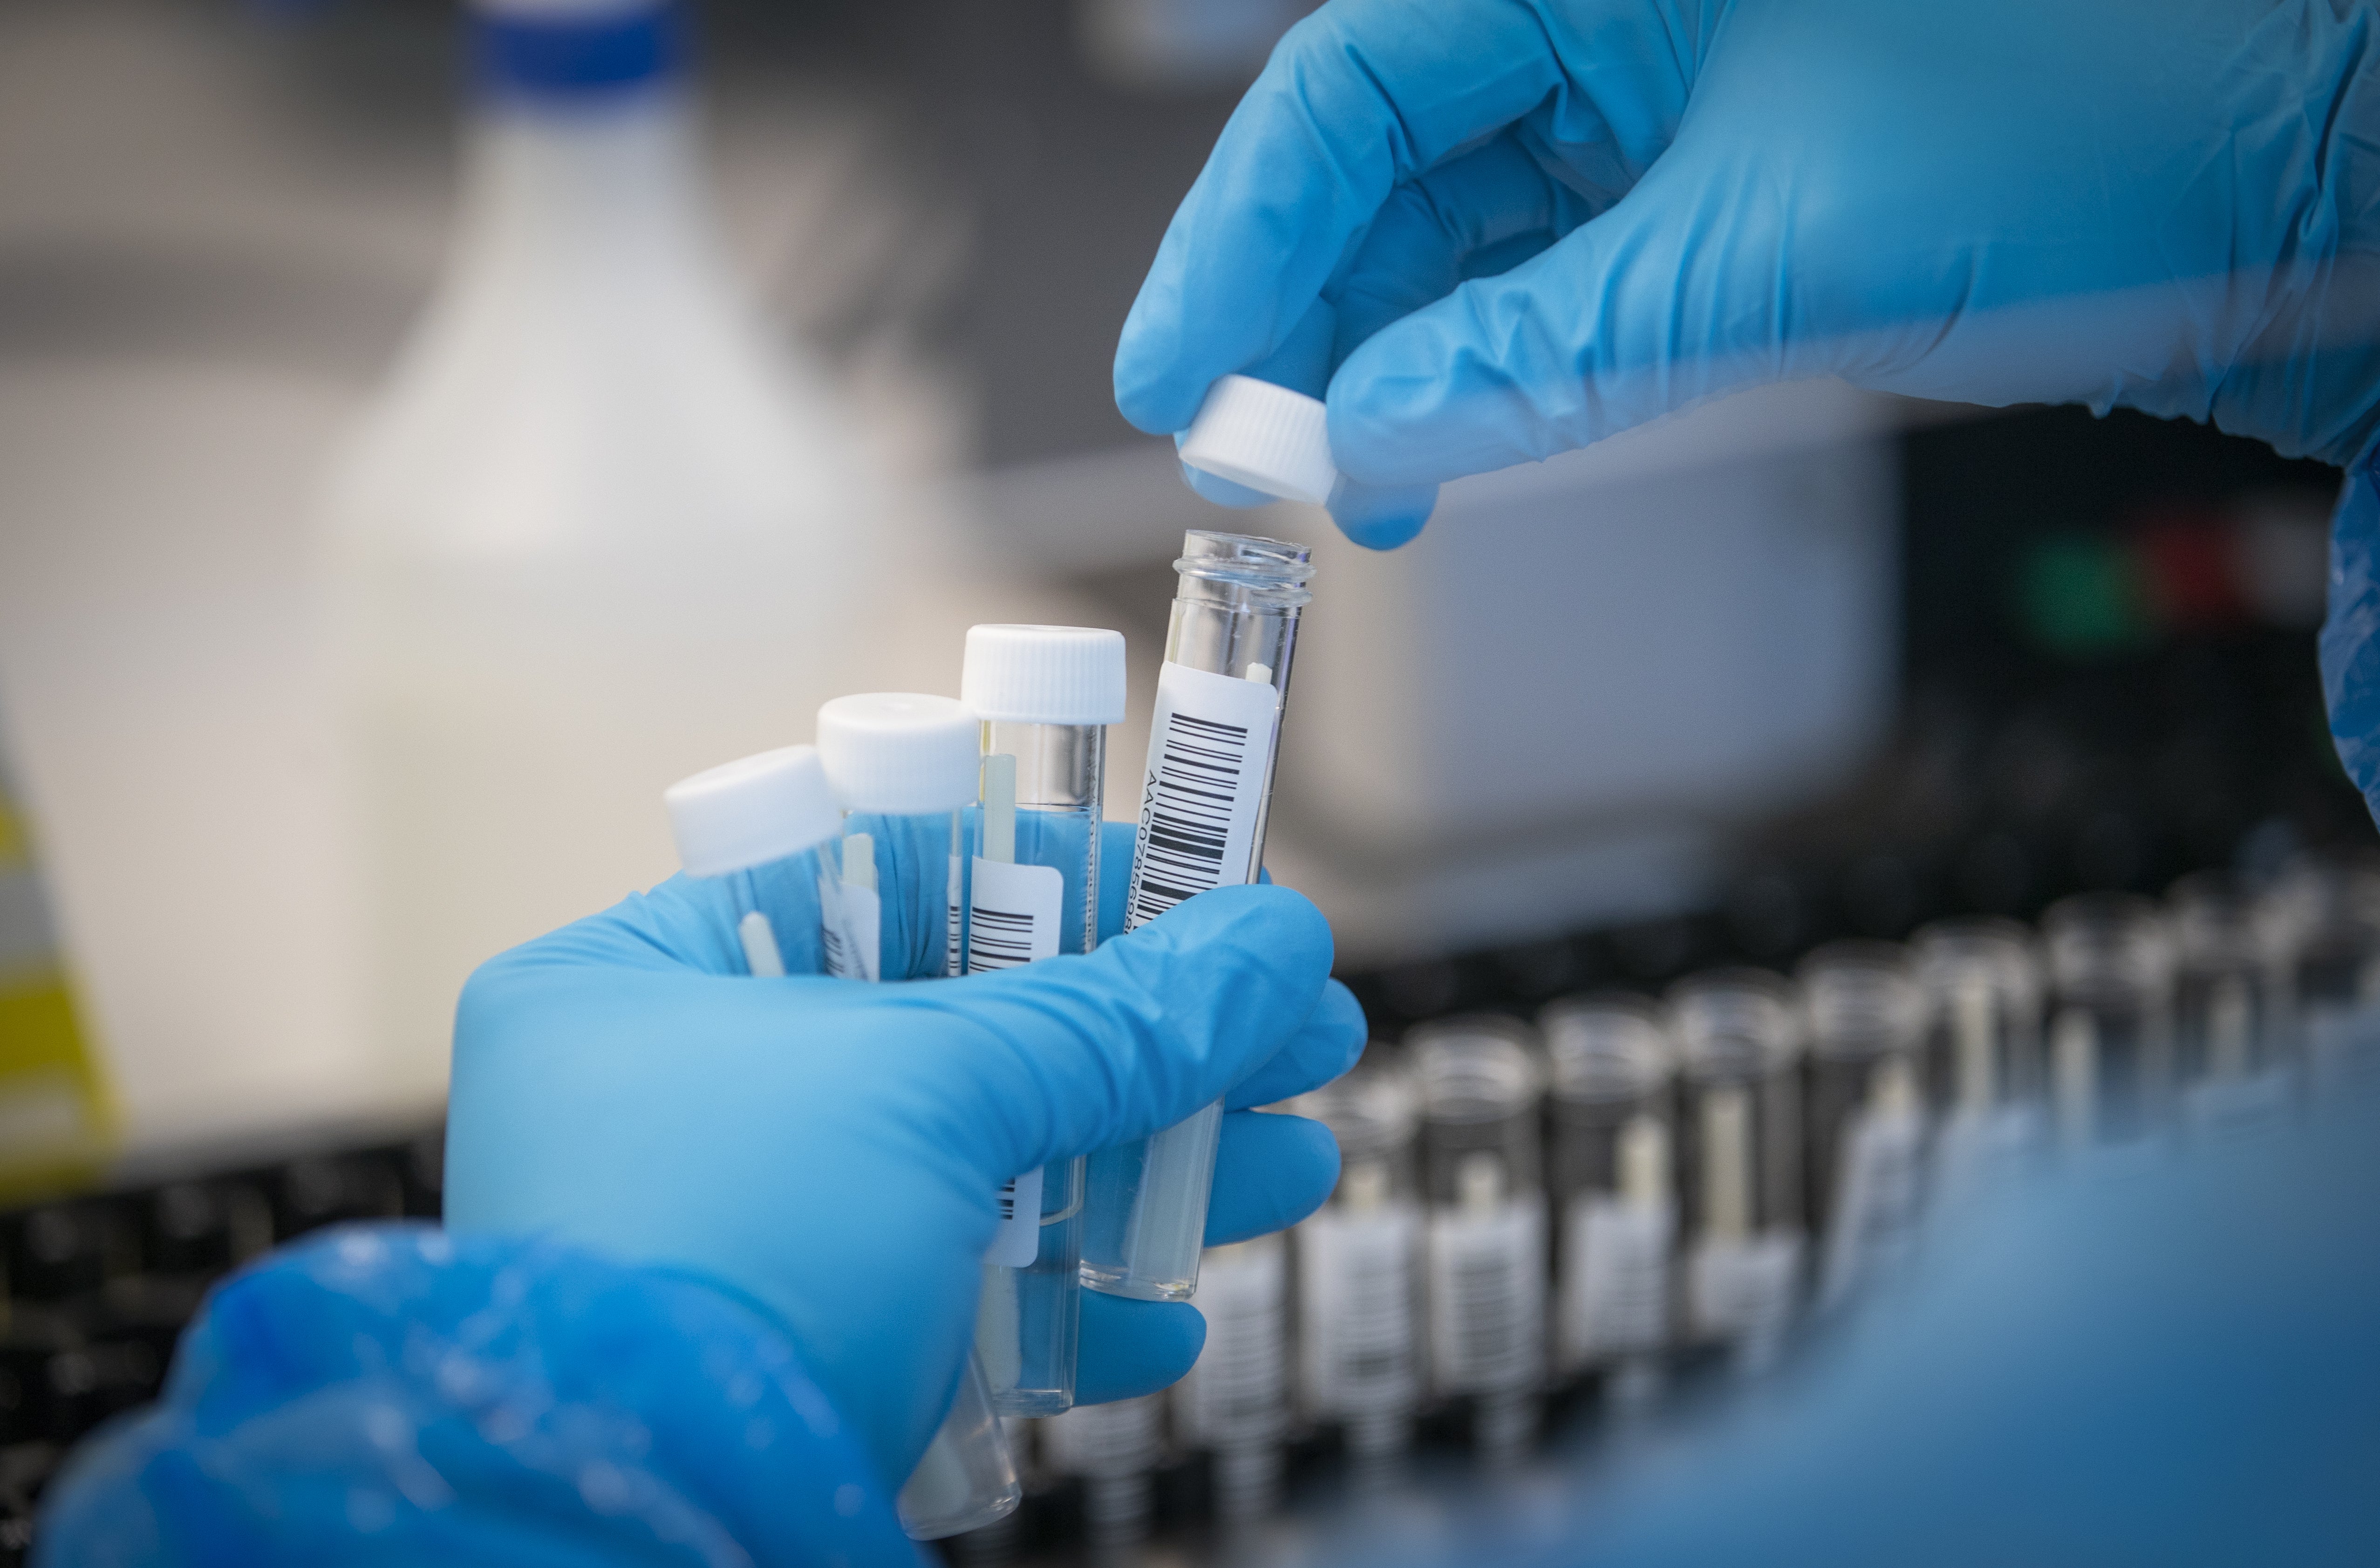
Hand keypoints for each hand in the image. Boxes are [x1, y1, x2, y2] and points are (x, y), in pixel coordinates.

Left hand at [443, 823, 1364, 1486]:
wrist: (638, 1526)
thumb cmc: (732, 1251)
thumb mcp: (937, 1092)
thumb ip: (1118, 1018)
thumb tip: (1278, 939)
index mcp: (649, 976)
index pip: (878, 874)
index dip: (1052, 874)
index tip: (1190, 890)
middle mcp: (679, 1096)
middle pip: (959, 1027)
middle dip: (1144, 1042)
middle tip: (1288, 1031)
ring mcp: (736, 1234)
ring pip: (979, 1173)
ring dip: (1146, 1172)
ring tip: (1292, 1162)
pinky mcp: (792, 1355)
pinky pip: (950, 1306)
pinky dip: (1067, 1310)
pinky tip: (1172, 1317)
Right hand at [1118, 0, 2379, 547]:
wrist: (2303, 168)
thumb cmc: (2101, 118)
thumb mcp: (1780, 247)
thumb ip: (1549, 351)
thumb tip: (1374, 436)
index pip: (1349, 85)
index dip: (1241, 240)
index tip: (1180, 381)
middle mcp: (1617, 6)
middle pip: (1386, 156)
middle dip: (1314, 314)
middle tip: (1261, 456)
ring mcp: (1665, 91)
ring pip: (1460, 223)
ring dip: (1397, 355)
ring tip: (1364, 479)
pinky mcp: (1709, 177)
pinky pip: (1549, 265)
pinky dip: (1494, 359)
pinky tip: (1455, 438)